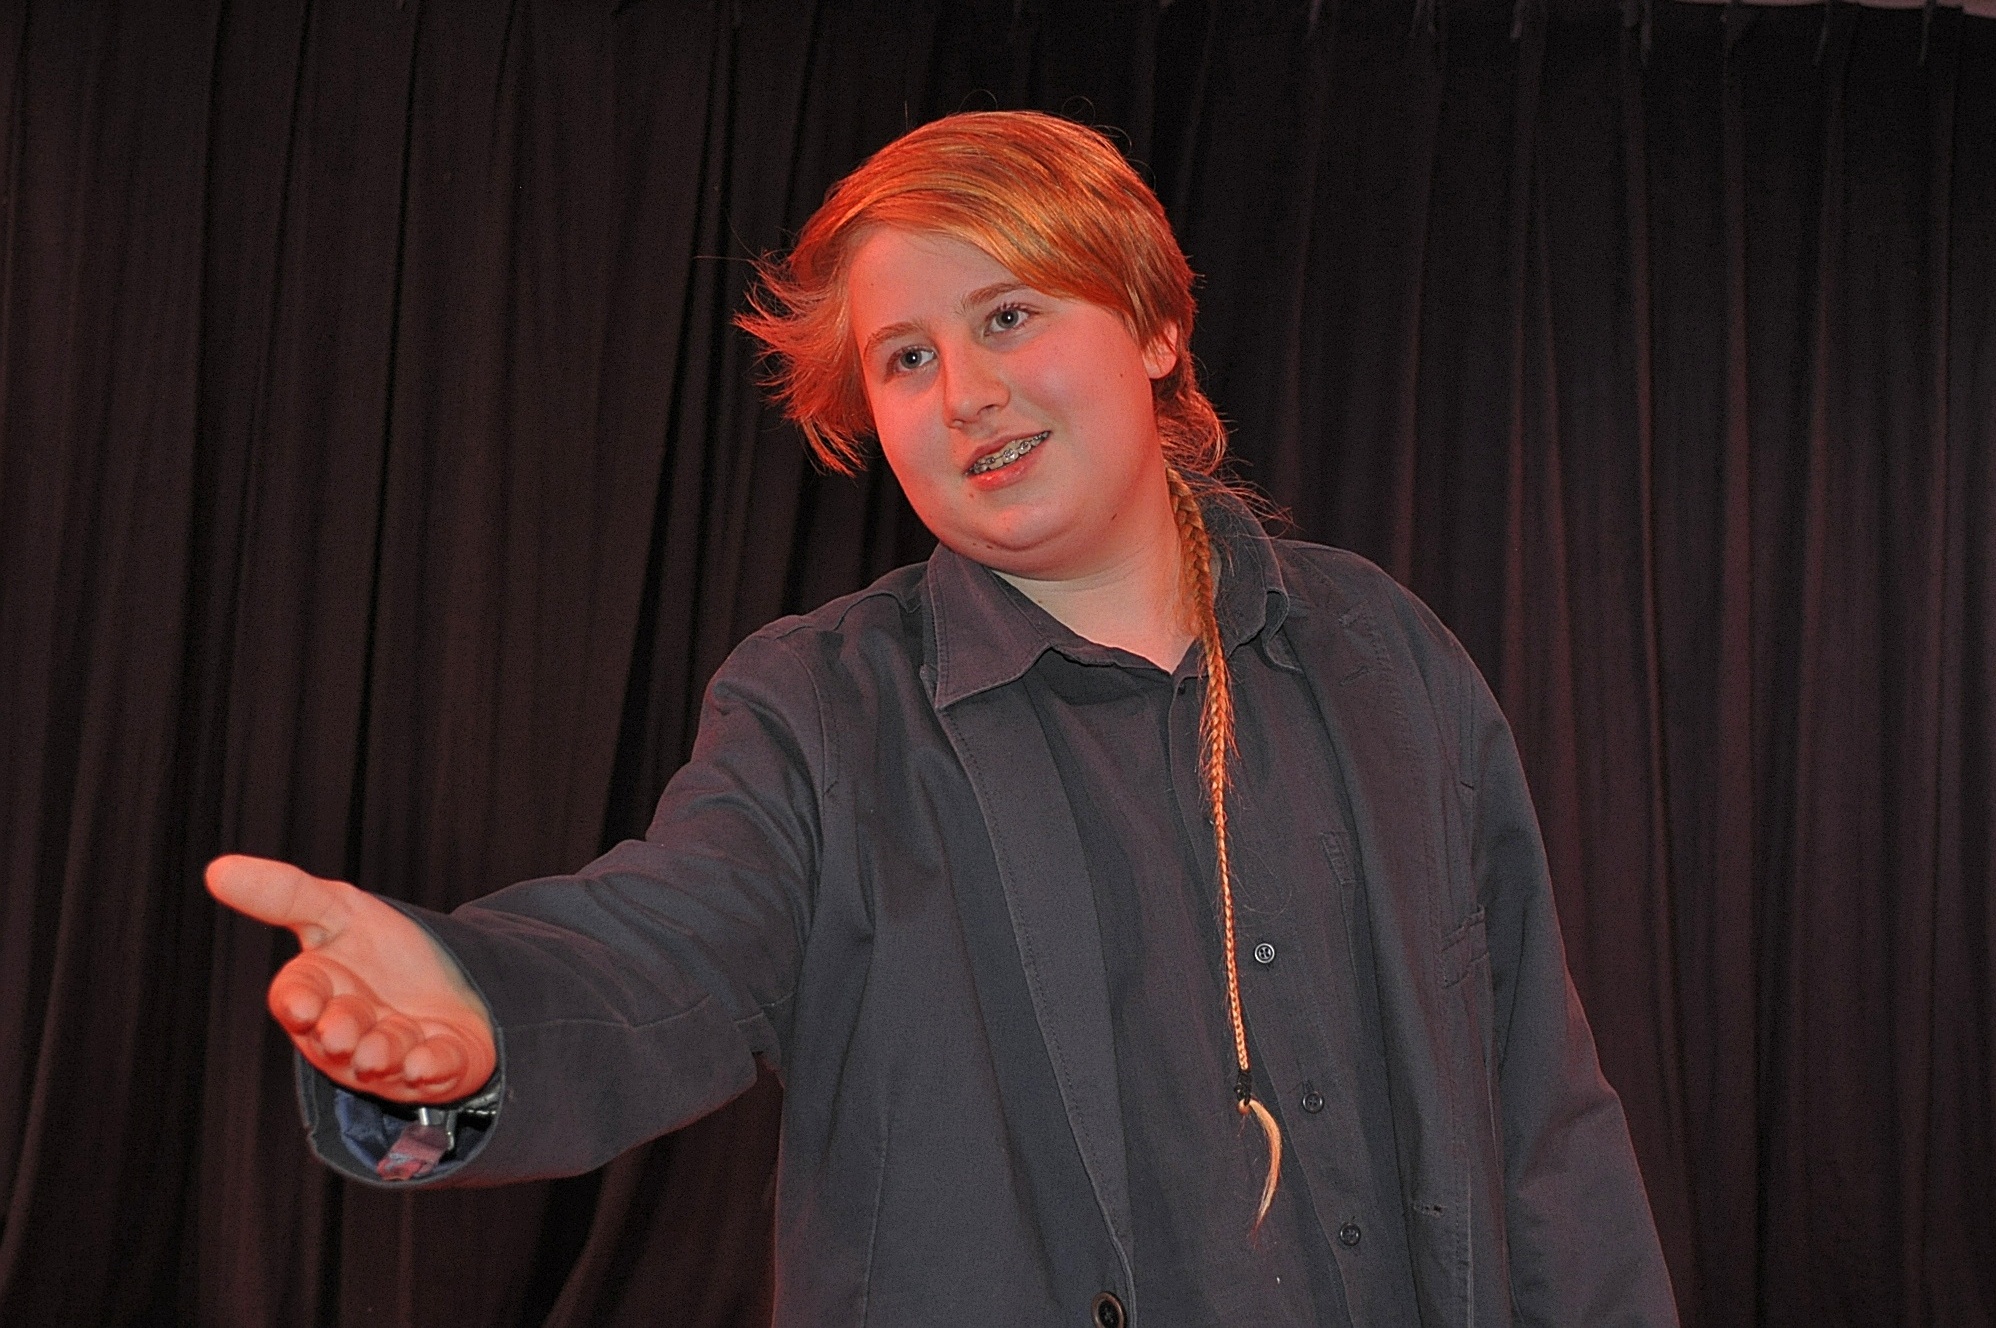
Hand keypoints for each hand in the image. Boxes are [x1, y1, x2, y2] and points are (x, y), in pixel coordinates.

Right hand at [206, 854, 497, 1103]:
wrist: (454, 979)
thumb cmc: (382, 951)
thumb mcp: (338, 911)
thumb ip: (284, 894)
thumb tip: (216, 869)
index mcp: (318, 995)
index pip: (296, 997)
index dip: (299, 1001)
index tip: (302, 1003)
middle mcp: (349, 1033)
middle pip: (337, 1036)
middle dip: (341, 1032)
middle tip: (343, 1031)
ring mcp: (393, 1055)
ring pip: (382, 1058)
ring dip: (383, 1052)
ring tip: (385, 1050)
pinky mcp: (442, 1065)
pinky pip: (435, 1070)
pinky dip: (430, 1067)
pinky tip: (426, 1062)